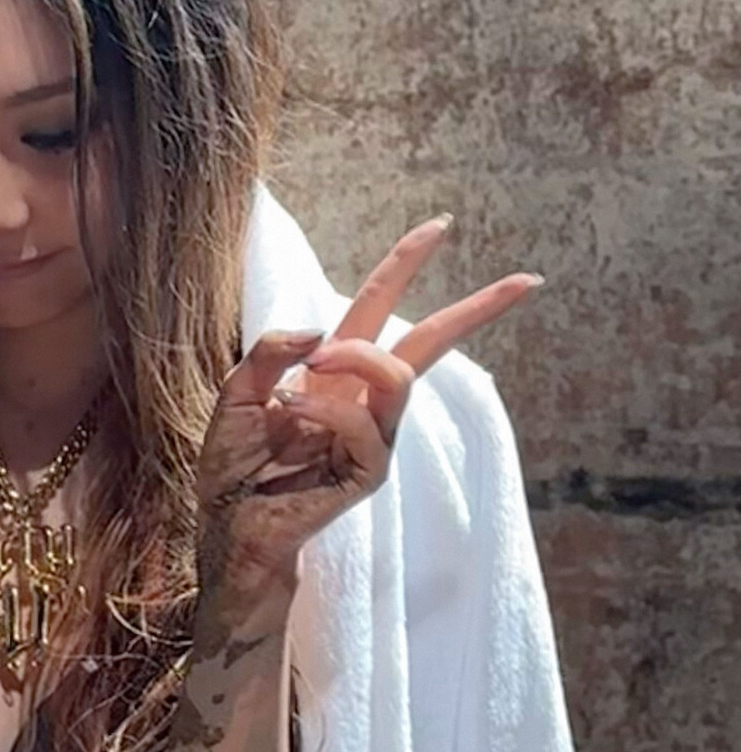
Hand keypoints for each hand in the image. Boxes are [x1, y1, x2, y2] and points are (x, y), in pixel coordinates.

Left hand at [195, 213, 541, 587]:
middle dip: (475, 309)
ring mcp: (371, 437)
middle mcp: (361, 400)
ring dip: (358, 357)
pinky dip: (328, 409)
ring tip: (313, 369)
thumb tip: (319, 331)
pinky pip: (366, 426)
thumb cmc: (233, 465)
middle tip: (525, 280)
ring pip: (398, 376)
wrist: (227, 525)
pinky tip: (291, 411)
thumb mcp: (236, 392)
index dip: (405, 265)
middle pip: (429, 343)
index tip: (440, 226)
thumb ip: (270, 353)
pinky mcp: (368, 472)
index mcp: (332, 372)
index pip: (377, 309)